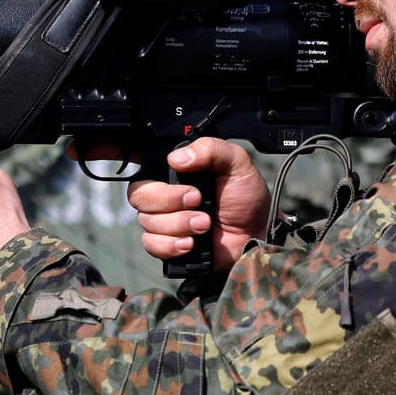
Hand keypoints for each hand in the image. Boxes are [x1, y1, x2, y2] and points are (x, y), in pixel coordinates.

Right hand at [123, 137, 270, 275]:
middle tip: (198, 200)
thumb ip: (210, 149)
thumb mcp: (236, 163)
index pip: (144, 163)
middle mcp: (164, 194)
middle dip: (168, 199)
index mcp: (176, 171)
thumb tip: (177, 158)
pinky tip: (190, 243)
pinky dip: (170, 244)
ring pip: (147, 221)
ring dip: (178, 224)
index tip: (168, 171)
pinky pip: (151, 244)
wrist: (256, 234)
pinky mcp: (167, 244)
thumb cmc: (246, 197)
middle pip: (139, 194)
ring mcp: (164, 220)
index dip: (142, 165)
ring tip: (205, 224)